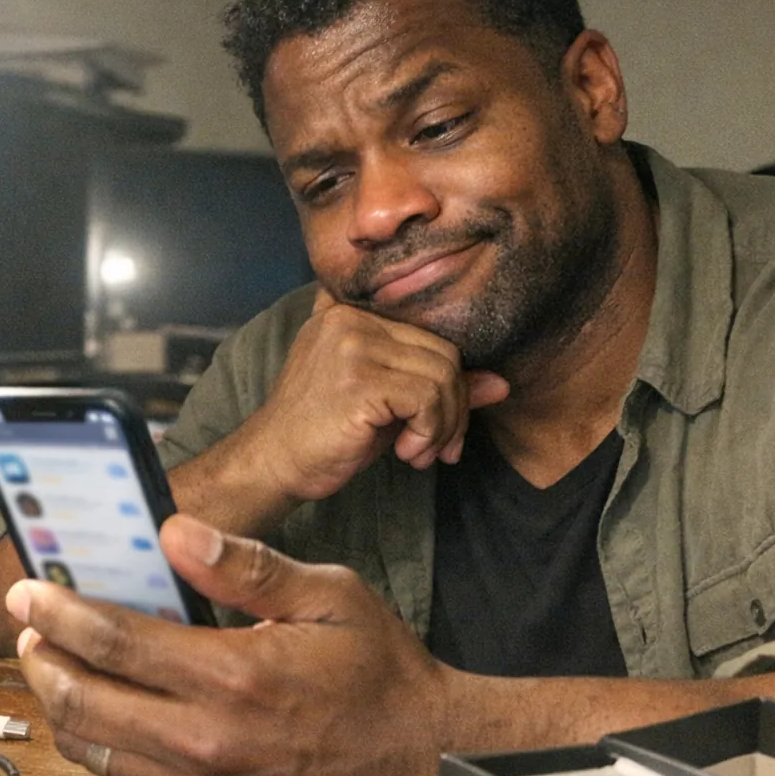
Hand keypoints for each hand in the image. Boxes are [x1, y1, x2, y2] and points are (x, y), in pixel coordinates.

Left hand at [8, 513, 453, 775]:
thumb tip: (175, 532)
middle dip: (41, 656)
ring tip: (57, 662)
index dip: (59, 611)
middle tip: (31, 624)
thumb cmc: (378, 672)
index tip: (29, 589)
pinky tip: (106, 708)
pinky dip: (100, 743)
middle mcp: (208, 742)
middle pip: (83, 700)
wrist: (418, 760)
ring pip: (92, 749)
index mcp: (236, 676)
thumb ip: (245, 566)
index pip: (114, 641)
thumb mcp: (329, 596)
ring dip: (61, 701)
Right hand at [246, 287, 508, 502]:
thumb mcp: (387, 405)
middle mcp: (351, 318)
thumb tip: (501, 384)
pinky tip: (406, 452)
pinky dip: (430, 432)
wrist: (272, 463)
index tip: (443, 427)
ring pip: (442, 376)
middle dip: (455, 408)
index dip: (451, 384)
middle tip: (440, 448)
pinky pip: (428, 398)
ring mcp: (353, 344)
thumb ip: (438, 387)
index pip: (432, 337)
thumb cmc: (324, 435)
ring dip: (444, 426)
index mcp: (352, 312)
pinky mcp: (358, 379)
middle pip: (445, 354)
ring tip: (420, 453)